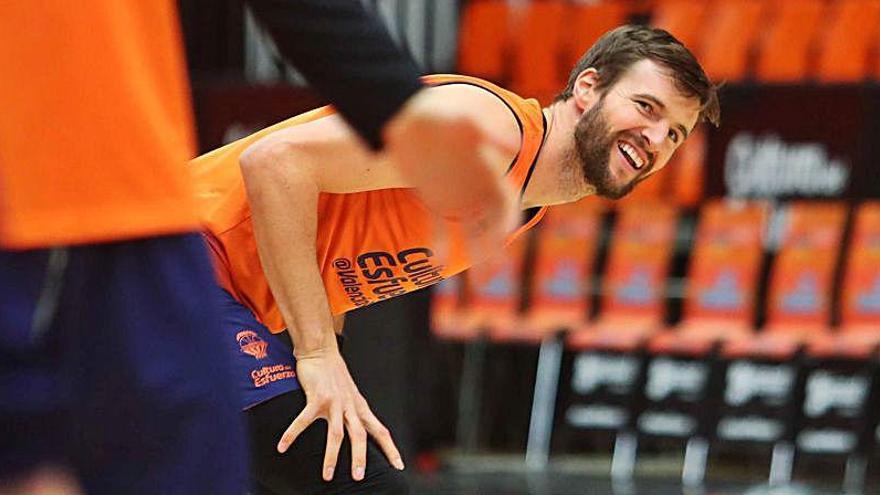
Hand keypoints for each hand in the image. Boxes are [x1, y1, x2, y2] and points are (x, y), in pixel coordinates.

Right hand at [276, 348, 403, 481]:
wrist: (321, 350)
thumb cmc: (335, 374)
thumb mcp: (351, 395)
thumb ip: (355, 413)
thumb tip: (359, 431)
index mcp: (360, 408)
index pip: (380, 430)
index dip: (390, 448)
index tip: (399, 465)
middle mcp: (350, 406)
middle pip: (359, 435)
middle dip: (360, 457)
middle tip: (359, 477)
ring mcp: (334, 402)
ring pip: (336, 433)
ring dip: (331, 456)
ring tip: (327, 476)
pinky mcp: (316, 398)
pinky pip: (303, 420)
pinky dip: (292, 434)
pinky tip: (282, 446)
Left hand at [384, 88, 520, 260]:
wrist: (403, 113)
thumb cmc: (438, 112)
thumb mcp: (463, 119)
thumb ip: (488, 131)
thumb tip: (515, 146)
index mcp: (489, 171)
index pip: (506, 203)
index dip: (507, 223)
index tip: (502, 240)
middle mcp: (476, 188)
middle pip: (491, 226)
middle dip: (492, 252)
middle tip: (488, 276)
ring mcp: (456, 196)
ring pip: (471, 233)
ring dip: (475, 257)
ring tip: (476, 285)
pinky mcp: (433, 200)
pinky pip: (440, 229)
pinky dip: (439, 244)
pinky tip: (434, 262)